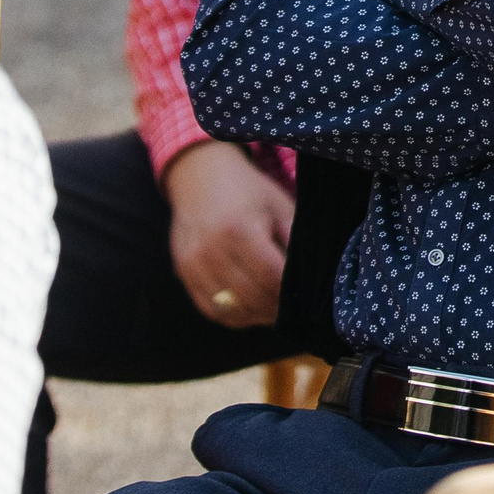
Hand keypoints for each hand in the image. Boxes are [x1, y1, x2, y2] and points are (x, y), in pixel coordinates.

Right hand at [162, 140, 296, 328]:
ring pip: (230, 310)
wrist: (200, 177)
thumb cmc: (247, 191)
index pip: (271, 276)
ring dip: (256, 316)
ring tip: (274, 312)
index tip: (305, 297)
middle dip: (276, 309)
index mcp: (239, 229)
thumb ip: (293, 240)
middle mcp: (211, 250)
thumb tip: (310, 278)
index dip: (291, 293)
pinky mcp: (183, 273)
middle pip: (251, 297)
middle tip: (294, 310)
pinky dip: (234, 316)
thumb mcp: (278, 206)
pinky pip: (210, 309)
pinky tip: (251, 309)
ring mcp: (193, 264)